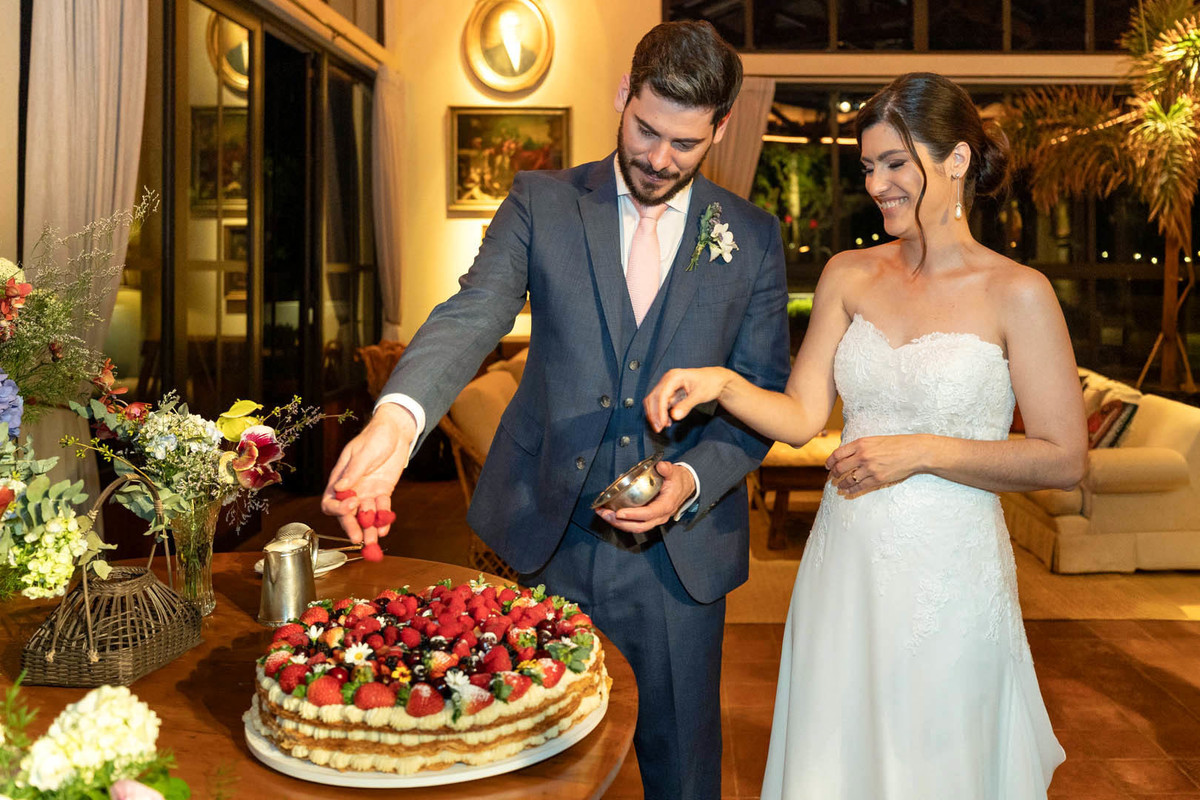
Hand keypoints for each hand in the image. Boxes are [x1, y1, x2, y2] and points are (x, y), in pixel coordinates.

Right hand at [321, 403, 415, 543]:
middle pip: (348, 514)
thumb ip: (353, 471)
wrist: (395, 432)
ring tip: (374, 541)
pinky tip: (385, 527)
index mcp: (341, 479)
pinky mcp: (383, 492)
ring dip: (369, 529)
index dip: (338, 508)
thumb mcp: (362, 452)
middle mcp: (352, 489)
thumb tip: (340, 487)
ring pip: (365, 515)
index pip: (331, 500)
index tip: (352, 506)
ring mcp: (368, 492)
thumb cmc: (374, 437)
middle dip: (353, 527)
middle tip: (360, 539)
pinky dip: (383, 518)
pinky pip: (381, 509)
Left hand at [594, 460, 696, 533]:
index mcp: (665, 506)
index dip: (633, 515)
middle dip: (620, 522)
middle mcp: (660, 516)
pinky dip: (622, 521)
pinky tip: (610, 514)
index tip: (619, 512)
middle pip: (638, 526)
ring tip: (603, 514)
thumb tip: (661, 466)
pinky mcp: (649, 519)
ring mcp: (655, 520)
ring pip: (635, 528)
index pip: (648, 514)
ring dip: (618, 523)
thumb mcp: (674, 473)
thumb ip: (667, 469)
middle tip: (605, 514)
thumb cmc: (678, 481)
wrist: (685, 487)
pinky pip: (635, 524)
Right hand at [644, 367, 730, 431]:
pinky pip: (660, 403)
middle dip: (654, 414)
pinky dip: (661, 412)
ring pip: (654, 401)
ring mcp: (667, 385)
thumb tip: (674, 416)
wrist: (716, 379)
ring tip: (663, 427)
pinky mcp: (669, 391)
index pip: (661, 395)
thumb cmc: (710, 383)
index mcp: (674, 376)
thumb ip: (686, 405)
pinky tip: (667, 421)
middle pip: (653, 397)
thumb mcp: (700, 395)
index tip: (662, 424)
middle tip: (658, 429)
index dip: (660, 411)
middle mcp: (668, 379)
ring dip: (656, 414)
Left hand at [826, 434, 929, 496]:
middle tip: (832, 477)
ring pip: (848, 479)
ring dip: (841, 484)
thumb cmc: (897, 444)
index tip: (827, 466)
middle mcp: (863, 456)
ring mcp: (870, 468)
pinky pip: (859, 487)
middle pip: (840, 468)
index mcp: (860, 444)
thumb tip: (846, 455)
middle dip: (834, 474)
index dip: (830, 461)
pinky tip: (847, 491)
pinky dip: (851, 490)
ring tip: (839, 486)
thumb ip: (860, 447)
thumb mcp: (875, 440)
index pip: (838, 454)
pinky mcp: (878, 479)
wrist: (914, 451)